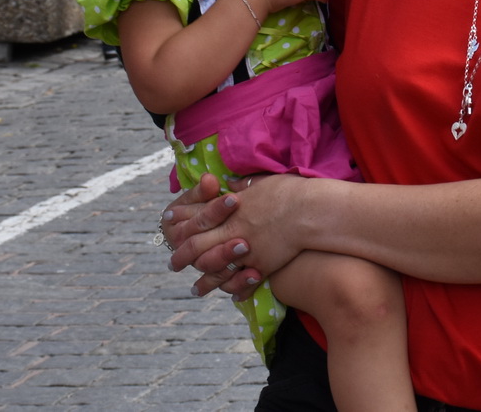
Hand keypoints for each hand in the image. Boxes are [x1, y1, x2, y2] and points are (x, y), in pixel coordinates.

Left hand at [167, 172, 317, 298]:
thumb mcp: (262, 184)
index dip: (181, 220)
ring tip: (195, 290)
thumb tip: (232, 184)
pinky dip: (234, 290)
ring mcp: (245, 250)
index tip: (168, 224)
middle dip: (182, 256)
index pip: (197, 216)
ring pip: (214, 269)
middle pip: (197, 246)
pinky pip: (241, 282)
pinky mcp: (260, 265)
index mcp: (231, 208)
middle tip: (172, 265)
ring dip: (203, 281)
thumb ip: (243, 187)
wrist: (312, 211)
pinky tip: (230, 297)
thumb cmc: (289, 192)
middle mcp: (232, 230)